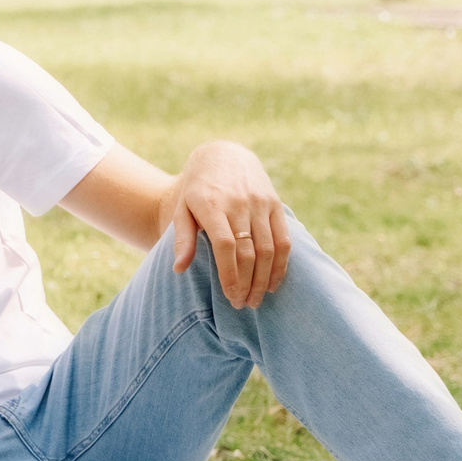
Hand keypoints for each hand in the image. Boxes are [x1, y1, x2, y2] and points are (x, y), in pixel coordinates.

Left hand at [170, 140, 291, 309]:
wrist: (224, 155)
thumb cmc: (198, 189)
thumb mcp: (182, 209)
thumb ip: (182, 238)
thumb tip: (178, 269)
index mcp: (211, 204)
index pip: (225, 245)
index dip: (229, 274)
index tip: (230, 297)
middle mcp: (239, 203)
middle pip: (248, 251)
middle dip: (246, 282)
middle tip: (241, 305)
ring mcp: (260, 203)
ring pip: (268, 249)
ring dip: (264, 278)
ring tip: (255, 300)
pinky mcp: (275, 204)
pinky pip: (283, 240)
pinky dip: (280, 264)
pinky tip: (273, 282)